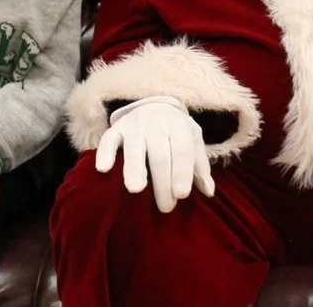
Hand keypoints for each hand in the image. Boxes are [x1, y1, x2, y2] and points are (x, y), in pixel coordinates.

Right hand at [95, 95, 214, 212]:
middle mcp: (156, 123)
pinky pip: (108, 140)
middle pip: (159, 155)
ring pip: (134, 148)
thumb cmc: (176, 132)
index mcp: (178, 126)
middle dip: (162, 182)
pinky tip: (103, 169)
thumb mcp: (193, 141)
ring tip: (135, 190)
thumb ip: (200, 167)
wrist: (154, 104)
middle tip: (165, 207)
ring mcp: (134, 125)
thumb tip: (208, 192)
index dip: (181, 173)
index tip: (181, 195)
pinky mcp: (116, 128)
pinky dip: (105, 153)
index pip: (181, 151)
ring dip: (134, 169)